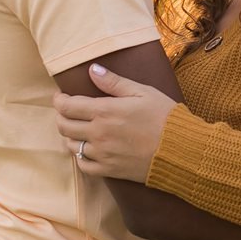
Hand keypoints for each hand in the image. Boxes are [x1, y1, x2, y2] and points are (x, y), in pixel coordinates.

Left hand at [53, 62, 179, 181]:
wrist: (181, 149)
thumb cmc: (164, 117)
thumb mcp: (142, 92)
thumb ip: (114, 82)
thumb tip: (92, 69)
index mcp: (104, 111)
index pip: (67, 106)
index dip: (59, 100)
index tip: (61, 96)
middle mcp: (98, 133)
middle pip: (64, 126)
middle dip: (61, 116)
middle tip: (68, 112)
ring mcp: (102, 154)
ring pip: (71, 146)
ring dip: (70, 136)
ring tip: (78, 129)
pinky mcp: (109, 170)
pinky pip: (83, 166)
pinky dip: (80, 157)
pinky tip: (87, 150)